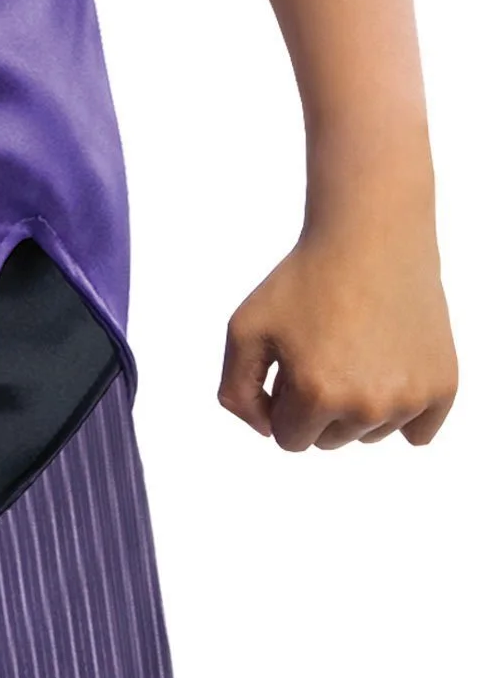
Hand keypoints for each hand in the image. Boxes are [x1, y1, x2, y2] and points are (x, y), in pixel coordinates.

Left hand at [217, 184, 457, 450]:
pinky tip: (390, 367)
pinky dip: (402, 410)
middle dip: (320, 405)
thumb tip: (266, 431)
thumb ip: (236, 389)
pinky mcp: (442, 388)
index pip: (290, 439)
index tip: (293, 362)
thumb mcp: (245, 327)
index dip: (285, 400)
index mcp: (316, 394)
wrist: (369, 237)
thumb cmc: (304, 280)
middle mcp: (367, 405)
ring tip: (357, 347)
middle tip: (326, 348)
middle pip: (331, 440)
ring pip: (371, 433)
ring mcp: (409, 398)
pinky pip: (417, 431)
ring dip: (358, 404)